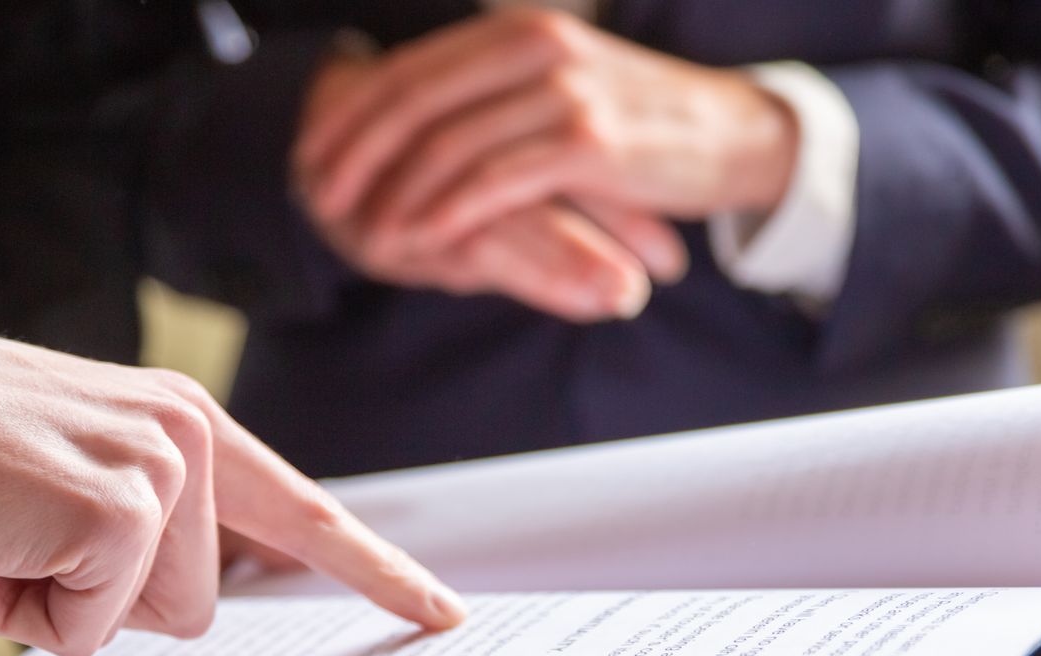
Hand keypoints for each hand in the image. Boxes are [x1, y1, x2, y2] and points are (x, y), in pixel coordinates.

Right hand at [0, 320, 464, 655]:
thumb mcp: (65, 471)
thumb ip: (143, 518)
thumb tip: (186, 599)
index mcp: (185, 421)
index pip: (302, 510)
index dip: (374, 572)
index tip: (438, 613)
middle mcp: (191, 436)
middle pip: (197, 606)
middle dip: (101, 599)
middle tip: (20, 530)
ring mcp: (162, 471)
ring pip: (147, 624)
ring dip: (59, 604)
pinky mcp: (123, 512)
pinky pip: (89, 631)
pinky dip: (23, 611)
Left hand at [296, 51, 670, 322]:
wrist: (730, 134)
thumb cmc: (633, 122)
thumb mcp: (555, 85)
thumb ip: (489, 92)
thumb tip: (406, 118)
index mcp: (515, 31)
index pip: (408, 68)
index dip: (350, 114)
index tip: (310, 154)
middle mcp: (534, 47)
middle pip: (414, 101)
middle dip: (356, 153)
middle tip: (317, 198)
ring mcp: (562, 93)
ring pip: (449, 144)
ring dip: (396, 192)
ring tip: (361, 231)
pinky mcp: (587, 143)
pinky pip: (496, 180)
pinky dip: (449, 211)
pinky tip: (420, 239)